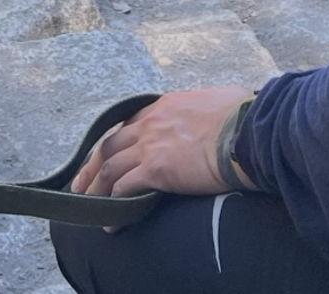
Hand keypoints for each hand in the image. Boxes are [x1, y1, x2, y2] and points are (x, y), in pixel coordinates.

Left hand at [71, 86, 255, 198]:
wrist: (246, 133)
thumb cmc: (243, 117)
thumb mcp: (218, 102)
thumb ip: (206, 111)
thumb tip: (219, 116)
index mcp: (165, 105)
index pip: (129, 124)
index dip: (114, 143)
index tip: (106, 156)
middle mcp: (151, 122)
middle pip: (109, 144)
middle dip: (92, 165)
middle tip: (82, 182)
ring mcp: (150, 144)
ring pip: (109, 167)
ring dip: (95, 189)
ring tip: (88, 206)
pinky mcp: (155, 169)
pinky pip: (123, 190)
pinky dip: (113, 208)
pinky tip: (111, 224)